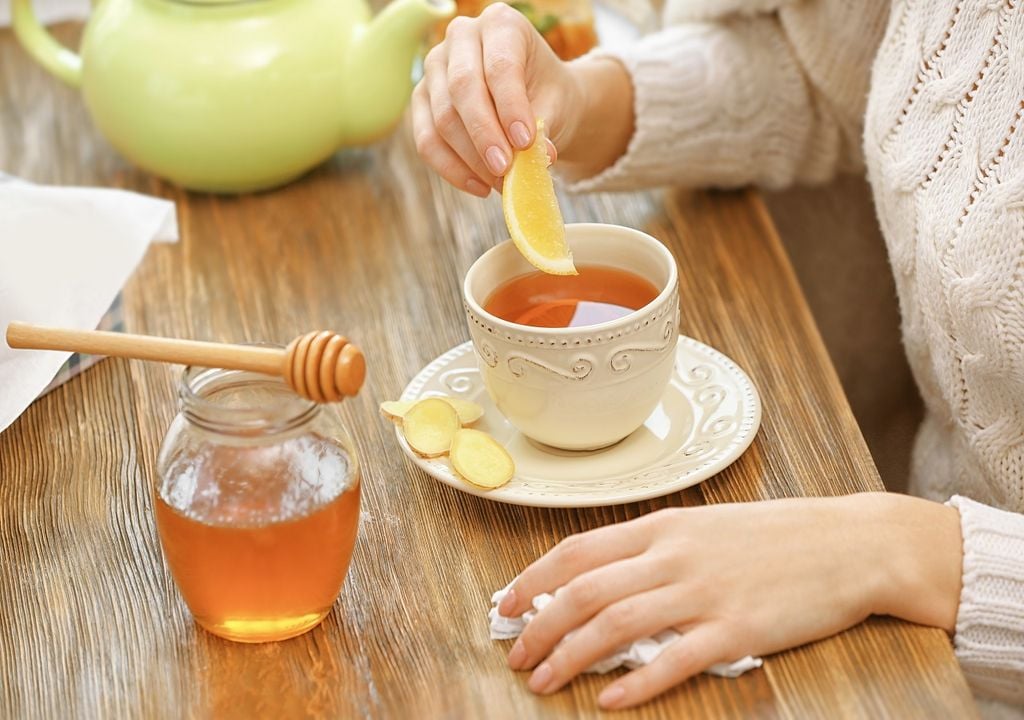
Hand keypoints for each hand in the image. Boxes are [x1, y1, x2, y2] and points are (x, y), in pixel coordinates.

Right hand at [412, 3, 633, 196]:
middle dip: (485, 136)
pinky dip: (452, 169)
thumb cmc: (547, 96)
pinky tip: (479, 187)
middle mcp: (461, 36)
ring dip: (471, 159)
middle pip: (463, 88)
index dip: (510, 106)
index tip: (525, 143)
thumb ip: (542, 128)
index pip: (499, 65)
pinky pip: (426, 140)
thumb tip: (537, 160)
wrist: (536, 101)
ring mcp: (435, 66)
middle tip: (505, 171)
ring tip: (500, 183)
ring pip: (442, 117)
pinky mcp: (421, 99)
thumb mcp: (555, 106)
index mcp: (501, 23)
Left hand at [498, 493, 961, 709]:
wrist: (852, 543)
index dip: (533, 578)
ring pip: (615, 625)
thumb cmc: (778, 536)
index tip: (507, 604)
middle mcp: (674, 555)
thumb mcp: (706, 527)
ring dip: (570, 656)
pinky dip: (636, 682)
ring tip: (544, 681)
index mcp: (662, 527)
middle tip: (516, 654)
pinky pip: (674, 660)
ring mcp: (705, 592)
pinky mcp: (738, 631)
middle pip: (584, 590)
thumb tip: (604, 576)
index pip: (577, 550)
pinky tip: (610, 699)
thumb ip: (655, 548)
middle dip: (538, 625)